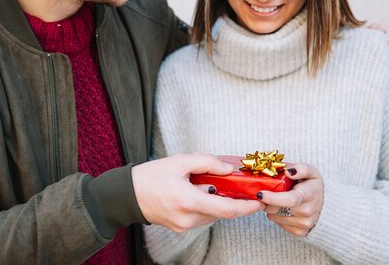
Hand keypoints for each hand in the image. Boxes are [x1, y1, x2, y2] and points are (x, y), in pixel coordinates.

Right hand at [132, 153, 263, 231]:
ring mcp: (184, 225)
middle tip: (243, 188)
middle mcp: (188, 218)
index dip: (246, 207)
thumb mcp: (180, 161)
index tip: (259, 201)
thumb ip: (207, 163)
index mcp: (189, 201)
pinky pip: (202, 217)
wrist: (128, 194)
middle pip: (221, 212)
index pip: (226, 209)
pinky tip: (202, 192)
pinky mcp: (180, 227)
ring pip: (212, 215)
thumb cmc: (151, 176)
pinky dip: (207, 205)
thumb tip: (228, 169)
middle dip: (233, 200)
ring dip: (218, 202)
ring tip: (215, 185)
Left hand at [259, 164, 323, 236]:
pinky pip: (279, 224)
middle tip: (263, 193)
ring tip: (273, 200)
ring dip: (270, 208)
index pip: (290, 199)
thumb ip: (301, 168)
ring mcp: (305, 223)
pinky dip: (275, 216)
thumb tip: (288, 171)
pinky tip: (280, 208)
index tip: (260, 193)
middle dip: (267, 201)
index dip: (273, 198)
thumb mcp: (311, 172)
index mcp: (310, 194)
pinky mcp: (300, 232)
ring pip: (275, 217)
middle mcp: (308, 211)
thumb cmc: (312, 185)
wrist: (325, 206)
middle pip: (278, 209)